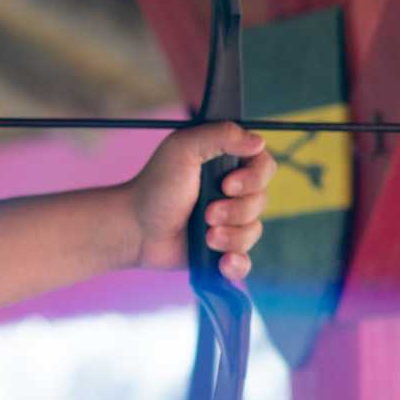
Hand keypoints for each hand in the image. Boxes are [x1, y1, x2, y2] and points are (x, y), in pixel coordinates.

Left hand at [125, 122, 275, 282]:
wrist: (134, 227)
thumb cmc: (156, 185)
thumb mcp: (182, 149)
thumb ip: (219, 135)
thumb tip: (259, 141)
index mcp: (228, 166)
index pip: (265, 167)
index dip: (253, 179)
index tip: (226, 185)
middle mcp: (234, 194)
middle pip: (261, 201)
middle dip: (235, 210)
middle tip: (206, 213)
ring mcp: (229, 223)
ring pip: (253, 232)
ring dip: (230, 236)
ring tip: (205, 236)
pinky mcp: (221, 250)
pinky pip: (244, 263)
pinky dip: (236, 265)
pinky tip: (222, 261)